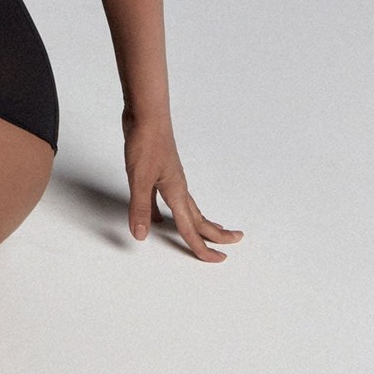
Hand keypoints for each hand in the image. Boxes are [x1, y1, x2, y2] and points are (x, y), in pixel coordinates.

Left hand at [121, 108, 242, 261]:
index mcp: (176, 193)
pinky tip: (158, 214)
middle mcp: (178, 187)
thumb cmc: (146, 141)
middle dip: (216, 234)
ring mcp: (171, 177)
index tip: (220, 261)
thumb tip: (141, 236)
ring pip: (187, 208)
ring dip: (197, 223)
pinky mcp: (160, 169)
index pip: (190, 229)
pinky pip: (168, 197)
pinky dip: (167, 210)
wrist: (147, 113)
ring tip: (207, 231)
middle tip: (233, 244)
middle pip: (200, 219)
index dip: (203, 248)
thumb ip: (141, 207)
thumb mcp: (139, 177)